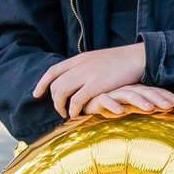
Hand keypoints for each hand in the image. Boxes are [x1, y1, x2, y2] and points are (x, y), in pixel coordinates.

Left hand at [34, 43, 148, 118]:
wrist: (137, 58)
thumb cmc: (122, 62)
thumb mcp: (98, 59)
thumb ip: (86, 67)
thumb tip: (78, 77)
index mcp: (79, 59)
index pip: (53, 71)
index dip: (42, 83)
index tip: (36, 94)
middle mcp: (79, 66)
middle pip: (56, 84)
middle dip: (54, 100)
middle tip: (60, 110)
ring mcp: (86, 75)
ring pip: (62, 93)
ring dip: (61, 106)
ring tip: (67, 114)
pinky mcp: (95, 85)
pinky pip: (76, 100)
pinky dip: (73, 110)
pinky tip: (77, 114)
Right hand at [83, 83, 173, 117]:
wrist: (85, 99)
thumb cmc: (111, 103)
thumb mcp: (131, 105)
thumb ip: (145, 108)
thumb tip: (168, 114)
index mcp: (137, 89)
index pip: (156, 91)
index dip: (170, 97)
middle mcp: (127, 88)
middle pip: (147, 92)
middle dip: (160, 99)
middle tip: (171, 107)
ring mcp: (113, 91)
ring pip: (129, 94)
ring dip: (140, 101)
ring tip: (150, 109)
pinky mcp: (97, 97)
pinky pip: (105, 99)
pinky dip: (113, 105)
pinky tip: (120, 112)